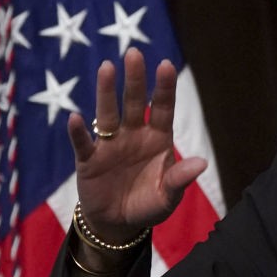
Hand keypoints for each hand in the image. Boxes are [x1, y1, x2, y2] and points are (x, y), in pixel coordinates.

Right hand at [66, 48, 206, 242]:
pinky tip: (75, 117)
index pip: (162, 108)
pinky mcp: (89, 160)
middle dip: (135, 79)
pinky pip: (83, 143)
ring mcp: (110, 145)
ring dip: (106, 92)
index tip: (166, 65)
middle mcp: (134, 135)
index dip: (164, 88)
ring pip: (108, 114)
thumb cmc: (149, 204)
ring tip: (106, 67)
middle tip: (134, 53)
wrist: (120, 223)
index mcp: (158, 139)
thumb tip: (202, 163)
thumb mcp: (169, 196)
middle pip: (134, 102)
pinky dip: (79, 132)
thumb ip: (181, 178)